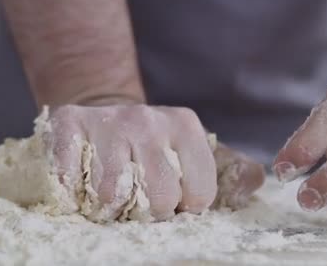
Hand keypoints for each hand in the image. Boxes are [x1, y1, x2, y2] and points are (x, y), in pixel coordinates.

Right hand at [49, 104, 264, 221]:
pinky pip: (69, 175)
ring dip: (111, 206)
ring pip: (112, 194)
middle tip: (144, 201)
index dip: (186, 208)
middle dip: (152, 211)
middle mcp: (146, 119)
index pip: (198, 193)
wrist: (108, 115)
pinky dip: (73, 190)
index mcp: (185, 125)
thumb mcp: (195, 151)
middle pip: (158, 197)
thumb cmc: (158, 146)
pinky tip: (81, 182)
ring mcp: (107, 121)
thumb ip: (230, 170)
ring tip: (114, 193)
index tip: (176, 201)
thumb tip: (257, 179)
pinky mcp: (69, 122)